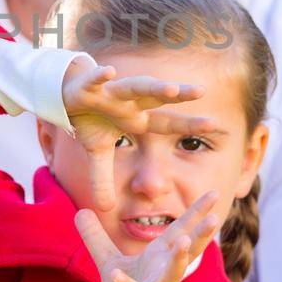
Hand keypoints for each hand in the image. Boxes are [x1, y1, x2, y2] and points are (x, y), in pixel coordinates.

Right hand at [62, 58, 214, 211]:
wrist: (66, 95)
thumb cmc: (89, 119)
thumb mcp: (97, 153)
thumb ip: (103, 178)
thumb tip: (105, 209)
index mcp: (136, 118)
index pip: (167, 123)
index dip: (189, 124)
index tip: (215, 125)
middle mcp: (129, 102)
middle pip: (158, 97)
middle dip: (178, 94)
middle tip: (201, 92)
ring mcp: (110, 92)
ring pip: (135, 86)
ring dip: (151, 86)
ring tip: (171, 88)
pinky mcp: (89, 86)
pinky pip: (95, 80)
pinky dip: (100, 76)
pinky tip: (109, 72)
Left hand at [74, 190, 224, 281]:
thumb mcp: (108, 259)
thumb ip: (95, 236)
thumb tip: (81, 211)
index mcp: (161, 255)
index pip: (182, 228)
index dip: (197, 211)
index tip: (214, 192)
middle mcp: (165, 269)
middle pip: (188, 247)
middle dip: (201, 233)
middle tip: (216, 216)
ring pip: (173, 273)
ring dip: (180, 258)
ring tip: (183, 242)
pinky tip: (116, 275)